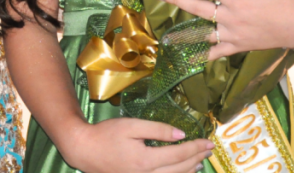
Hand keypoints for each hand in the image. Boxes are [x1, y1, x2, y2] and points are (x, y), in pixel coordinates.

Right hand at [64, 118, 213, 172]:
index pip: (179, 154)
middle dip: (196, 158)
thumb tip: (180, 135)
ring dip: (189, 171)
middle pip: (180, 169)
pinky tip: (182, 172)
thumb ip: (156, 130)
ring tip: (200, 162)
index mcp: (146, 160)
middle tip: (208, 150)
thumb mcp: (131, 126)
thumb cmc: (106, 135)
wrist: (84, 151)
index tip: (208, 142)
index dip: (195, 148)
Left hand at [156, 0, 293, 59]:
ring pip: (203, 32)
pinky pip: (218, 53)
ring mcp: (233, 34)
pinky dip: (204, 55)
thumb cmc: (287, 0)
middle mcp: (230, 17)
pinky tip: (191, 58)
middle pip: (197, 7)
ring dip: (184, 31)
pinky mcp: (238, 46)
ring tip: (167, 33)